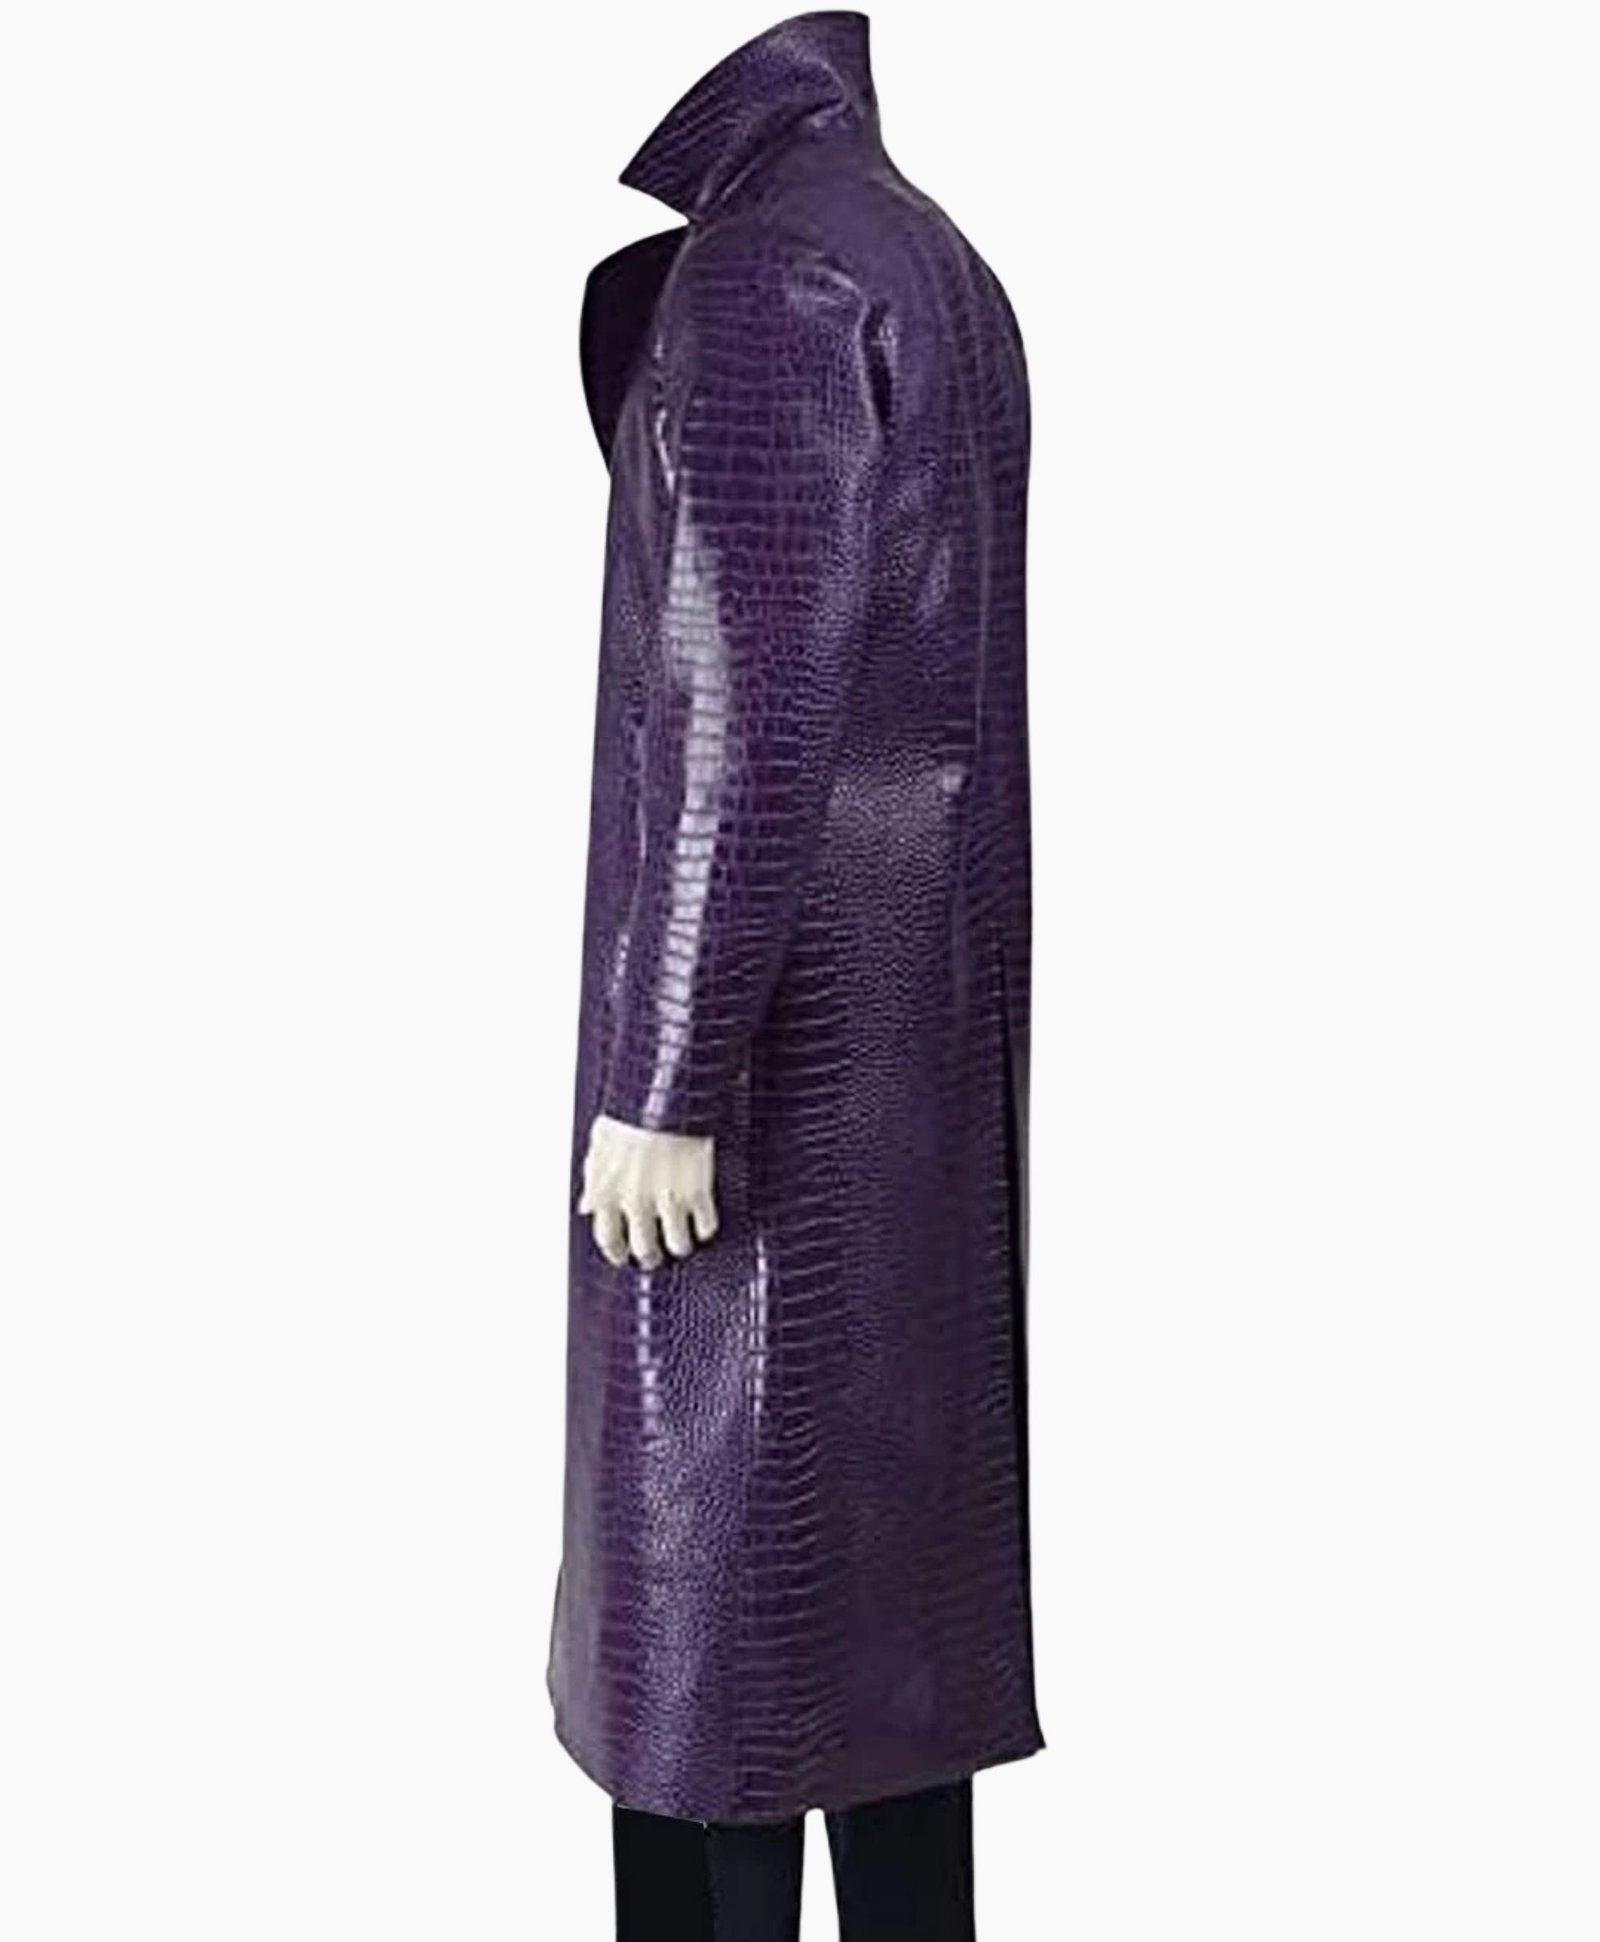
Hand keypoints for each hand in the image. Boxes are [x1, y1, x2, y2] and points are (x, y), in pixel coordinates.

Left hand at [577, 1114, 718, 1269]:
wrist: (664, 1092)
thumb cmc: (631, 1111)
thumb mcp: (600, 1144)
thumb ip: (593, 1180)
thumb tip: (586, 1205)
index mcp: (607, 1190)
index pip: (608, 1239)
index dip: (616, 1252)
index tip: (622, 1256)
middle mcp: (635, 1201)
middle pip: (644, 1248)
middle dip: (649, 1256)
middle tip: (655, 1257)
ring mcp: (668, 1199)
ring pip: (677, 1244)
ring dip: (680, 1246)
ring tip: (683, 1243)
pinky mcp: (697, 1191)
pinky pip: (706, 1226)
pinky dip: (706, 1229)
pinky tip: (704, 1224)